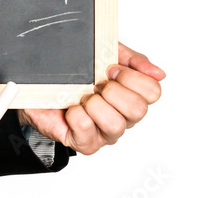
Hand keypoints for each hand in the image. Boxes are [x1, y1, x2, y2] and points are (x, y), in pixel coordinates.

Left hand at [19, 42, 164, 154]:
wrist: (38, 88)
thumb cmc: (74, 76)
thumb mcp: (103, 55)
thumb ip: (132, 60)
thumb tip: (158, 73)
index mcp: (132, 96)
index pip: (152, 92)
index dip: (131, 77)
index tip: (110, 69)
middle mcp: (124, 117)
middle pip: (138, 110)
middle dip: (113, 91)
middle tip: (96, 85)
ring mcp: (105, 133)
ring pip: (115, 124)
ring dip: (95, 105)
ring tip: (83, 98)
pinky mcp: (85, 143)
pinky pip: (86, 129)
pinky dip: (76, 114)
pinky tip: (70, 109)